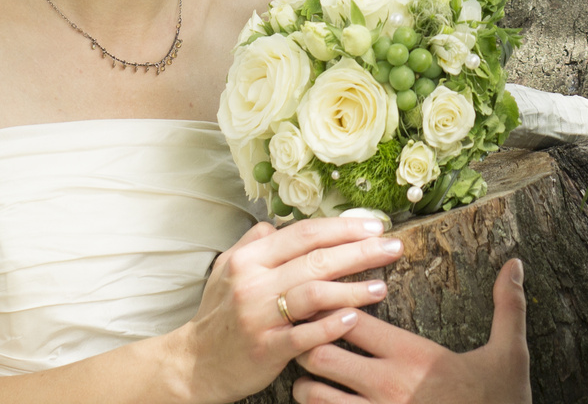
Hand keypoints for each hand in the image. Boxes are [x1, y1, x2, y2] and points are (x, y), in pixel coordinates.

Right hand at [168, 216, 404, 403]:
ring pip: (314, 294)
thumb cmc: (219, 314)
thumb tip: (280, 223)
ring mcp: (259, 316)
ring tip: (382, 287)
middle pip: (317, 259)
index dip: (343, 227)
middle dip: (361, 251)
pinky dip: (331, 326)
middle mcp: (253, 283)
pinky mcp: (266, 349)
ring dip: (353, 289)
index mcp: (249, 258)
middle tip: (393, 247)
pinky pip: (305, 335)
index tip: (375, 225)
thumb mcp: (227, 269)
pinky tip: (354, 319)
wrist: (194, 363)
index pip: (304, 233)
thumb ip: (255, 243)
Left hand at [290, 258, 530, 403]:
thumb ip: (508, 307)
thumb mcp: (510, 356)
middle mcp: (388, 386)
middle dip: (309, 342)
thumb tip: (515, 264)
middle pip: (320, 352)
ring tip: (311, 376)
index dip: (336, 308)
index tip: (334, 304)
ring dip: (305, 384)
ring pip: (312, 395)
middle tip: (310, 335)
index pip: (353, 319)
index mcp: (414, 356)